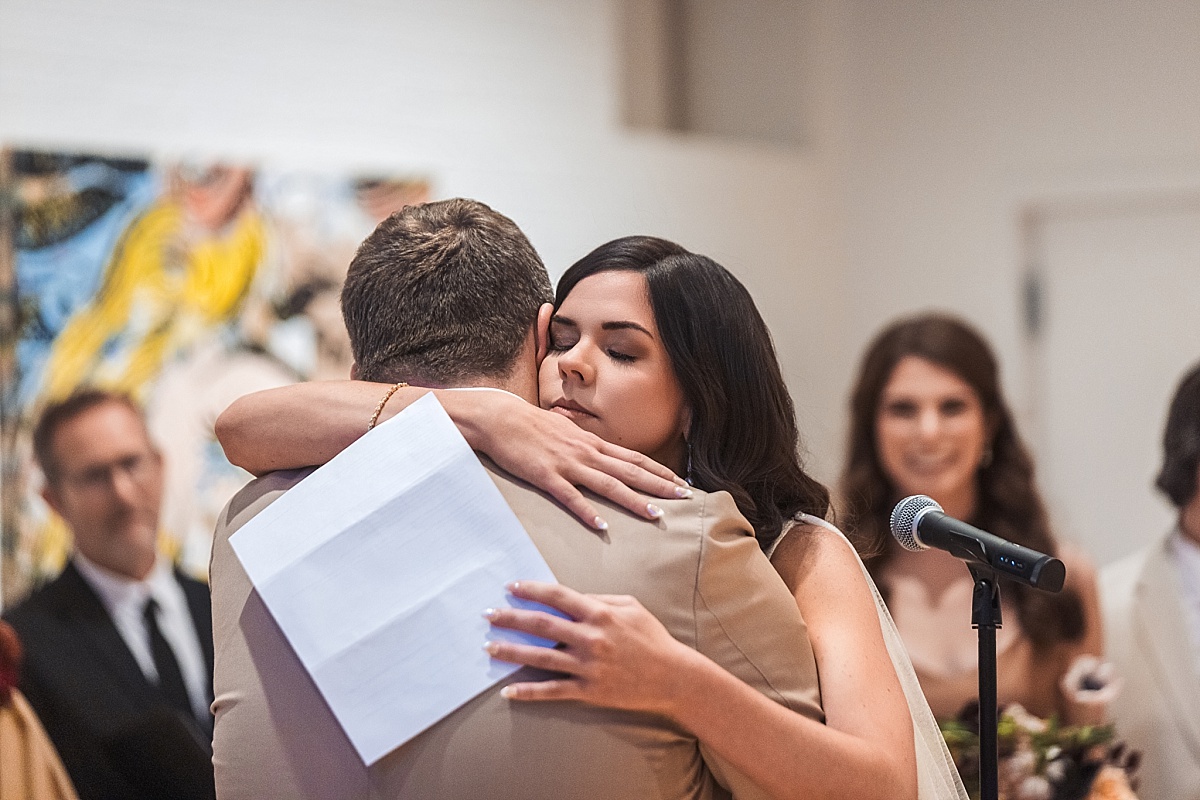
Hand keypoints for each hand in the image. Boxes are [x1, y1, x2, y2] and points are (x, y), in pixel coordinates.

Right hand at [453, 390, 689, 528]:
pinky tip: (601, 525)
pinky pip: (570, 497)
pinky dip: (587, 511)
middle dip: (660, 485)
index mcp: (592, 443)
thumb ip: (585, 445)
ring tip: (655, 515)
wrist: (500, 417)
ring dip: (633, 500)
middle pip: (630, 471)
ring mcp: (567, 464)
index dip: (660, 471)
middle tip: (685, 498)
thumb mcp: (566, 431)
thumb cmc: (531, 425)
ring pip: (608, 484)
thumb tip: (602, 455)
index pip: (634, 458)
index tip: (681, 482)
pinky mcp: (546, 476)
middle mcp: (586, 452)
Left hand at [483, 580, 697, 716]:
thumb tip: (572, 596)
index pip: (557, 596)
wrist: (673, 677)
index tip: (510, 587)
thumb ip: (600, 599)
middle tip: (487, 614)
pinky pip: (552, 691)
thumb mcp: (631, 606)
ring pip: (540, 657)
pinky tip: (508, 691)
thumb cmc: (652, 638)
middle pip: (541, 625)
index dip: (531, 590)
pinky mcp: (589, 691)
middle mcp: (590, 638)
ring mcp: (588, 666)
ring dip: (511, 651)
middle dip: (511, 618)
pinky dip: (528, 691)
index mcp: (599, 614)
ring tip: (488, 647)